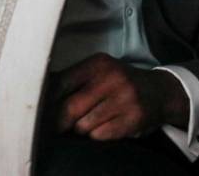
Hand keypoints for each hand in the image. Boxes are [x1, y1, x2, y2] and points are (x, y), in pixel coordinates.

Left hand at [46, 53, 189, 140]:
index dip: (46, 103)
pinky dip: (98, 135)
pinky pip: (99, 135)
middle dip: (60, 122)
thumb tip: (38, 97)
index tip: (42, 113)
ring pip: (83, 126)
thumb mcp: (100, 72)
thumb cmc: (120, 84)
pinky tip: (108, 125)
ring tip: (93, 120)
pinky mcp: (133, 118)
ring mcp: (124, 98)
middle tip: (61, 125)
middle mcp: (112, 78)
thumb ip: (72, 81)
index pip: (59, 85)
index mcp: (98, 63)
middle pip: (68, 109)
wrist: (160, 92)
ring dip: (82, 129)